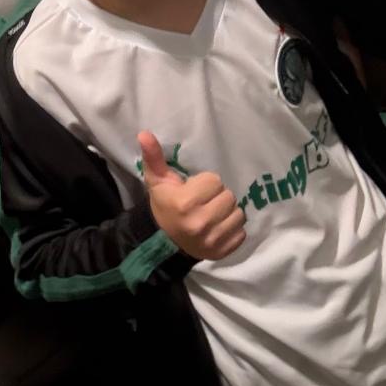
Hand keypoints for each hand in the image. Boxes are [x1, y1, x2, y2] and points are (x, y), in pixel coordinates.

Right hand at [139, 130, 245, 261]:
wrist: (164, 243)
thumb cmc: (164, 206)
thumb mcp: (158, 181)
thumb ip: (154, 156)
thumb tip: (144, 133)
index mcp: (185, 202)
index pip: (215, 181)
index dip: (206, 183)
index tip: (196, 190)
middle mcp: (200, 223)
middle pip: (229, 196)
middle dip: (218, 197)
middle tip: (206, 201)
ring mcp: (213, 239)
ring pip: (238, 214)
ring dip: (228, 213)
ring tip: (214, 214)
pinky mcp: (222, 251)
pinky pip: (241, 233)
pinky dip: (233, 230)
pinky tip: (219, 228)